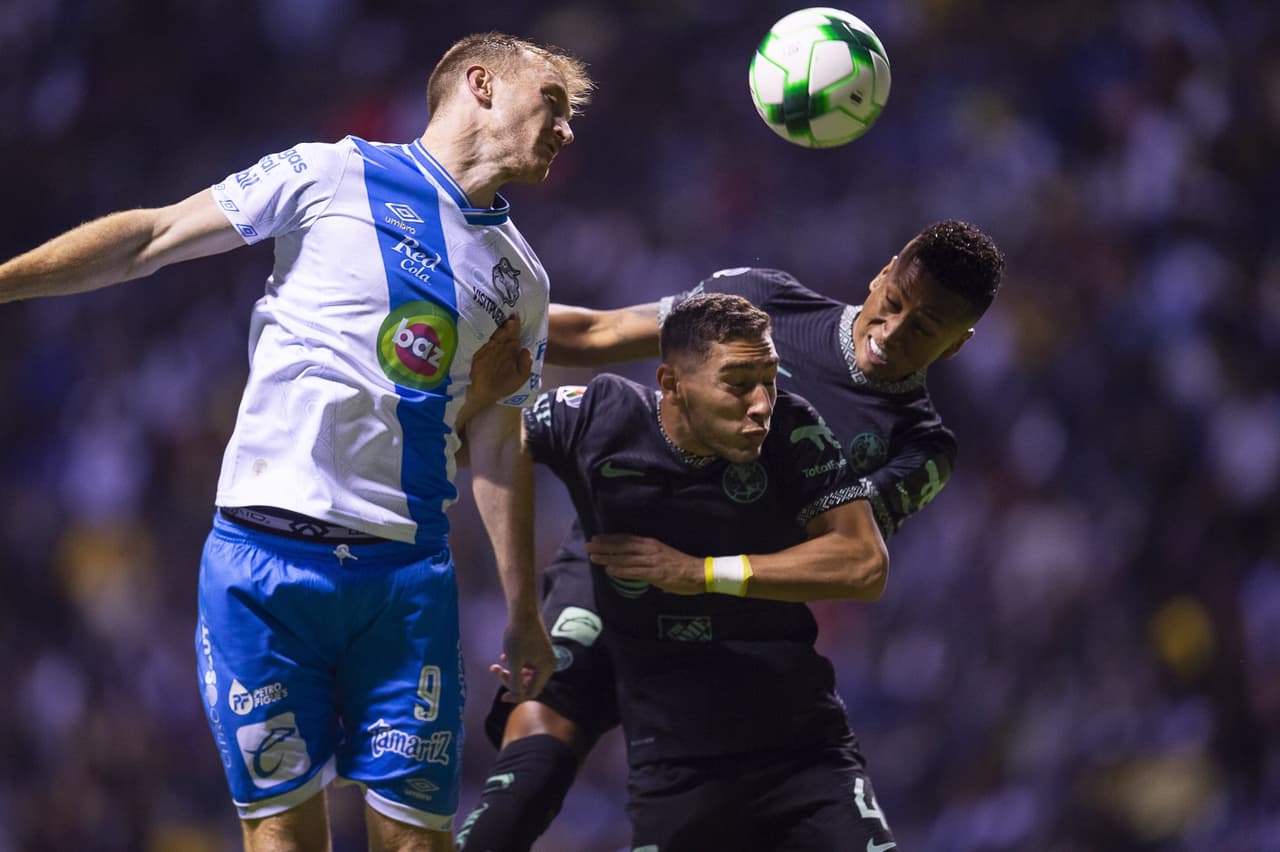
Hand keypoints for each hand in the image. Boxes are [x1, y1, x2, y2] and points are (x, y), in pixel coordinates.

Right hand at [470, 316, 532, 407]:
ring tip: (502, 325)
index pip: (514, 334)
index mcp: (511, 348)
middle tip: (510, 318)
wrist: (486, 395)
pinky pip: (480, 342)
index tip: (516, 318)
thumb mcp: (520, 377)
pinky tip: (486, 331)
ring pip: (492, 335)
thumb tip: (526, 350)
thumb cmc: (504, 385)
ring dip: (497, 329)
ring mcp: (487, 348)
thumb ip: (526, 365)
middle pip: (503, 331)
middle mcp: (499, 345)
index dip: (515, 326)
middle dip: (507, 325)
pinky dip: (482, 336)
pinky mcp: (477, 353)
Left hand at [488, 613, 554, 701]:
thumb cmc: (518, 637)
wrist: (523, 612)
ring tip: (496, 665)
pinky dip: (515, 663)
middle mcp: (548, 665)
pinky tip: (503, 657)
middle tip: (497, 672)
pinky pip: (526, 664)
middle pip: (528, 683)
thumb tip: (517, 696)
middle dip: (511, 681)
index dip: (516, 696)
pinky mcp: (539, 651)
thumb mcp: (515, 662)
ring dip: (510, 672)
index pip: (532, 692)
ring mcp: (544, 657)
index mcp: (546, 670)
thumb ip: (515, 682)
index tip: (502, 697)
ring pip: (525, 673)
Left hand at [585, 534, 703, 594]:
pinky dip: (620, 571)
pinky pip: (634, 572)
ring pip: (625, 559)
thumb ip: (648, 558)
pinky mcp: (654, 574)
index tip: (596, 538)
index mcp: (651, 544)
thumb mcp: (663, 555)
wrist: (698, 573)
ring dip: (608, 558)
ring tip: (593, 558)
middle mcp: (649, 549)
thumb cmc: (682, 566)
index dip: (610, 538)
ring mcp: (651, 561)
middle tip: (588, 546)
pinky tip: (609, 571)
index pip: (626, 539)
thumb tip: (636, 563)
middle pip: (622, 546)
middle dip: (604, 546)